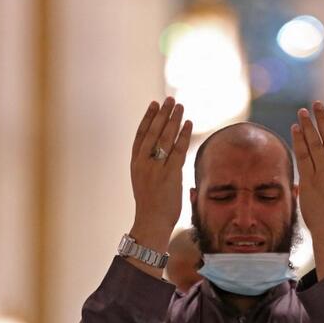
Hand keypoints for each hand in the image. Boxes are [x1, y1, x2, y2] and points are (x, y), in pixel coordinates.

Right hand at [128, 97, 192, 273]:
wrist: (151, 223)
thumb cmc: (152, 207)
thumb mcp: (146, 184)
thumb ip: (153, 168)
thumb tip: (165, 158)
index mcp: (136, 164)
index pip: (141, 135)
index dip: (148, 118)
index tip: (153, 105)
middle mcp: (144, 163)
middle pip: (153, 132)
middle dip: (162, 114)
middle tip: (169, 99)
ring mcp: (156, 168)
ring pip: (165, 137)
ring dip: (173, 119)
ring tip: (179, 105)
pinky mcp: (170, 174)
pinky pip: (178, 149)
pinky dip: (183, 135)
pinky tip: (187, 123)